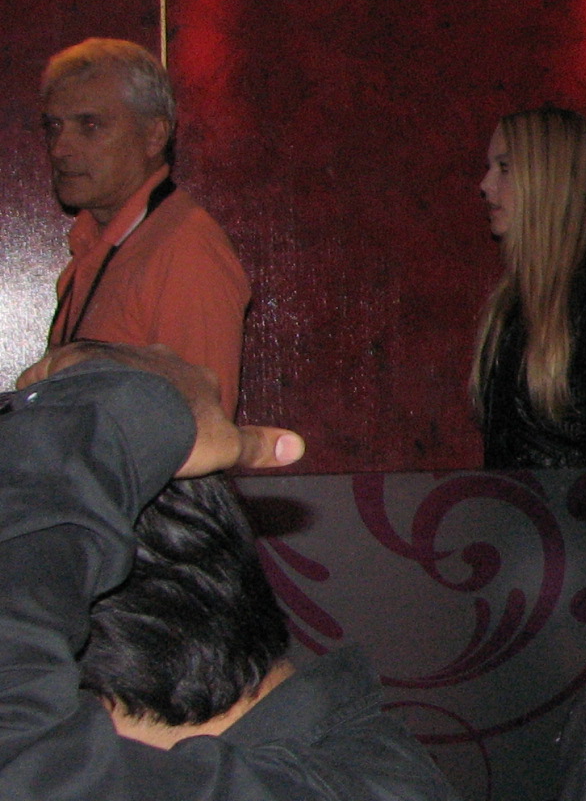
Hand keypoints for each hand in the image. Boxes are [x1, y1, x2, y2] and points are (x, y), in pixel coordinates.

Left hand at [21, 343, 302, 475]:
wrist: (120, 414)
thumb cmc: (177, 431)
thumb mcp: (225, 446)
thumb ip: (258, 445)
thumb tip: (300, 446)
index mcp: (198, 377)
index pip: (200, 390)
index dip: (190, 412)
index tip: (179, 433)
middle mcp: (162, 358)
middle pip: (159, 375)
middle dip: (150, 394)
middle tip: (138, 427)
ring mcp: (120, 355)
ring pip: (118, 371)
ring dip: (112, 389)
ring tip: (102, 420)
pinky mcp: (79, 358)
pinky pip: (76, 371)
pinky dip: (73, 386)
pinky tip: (69, 407)